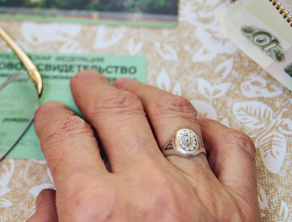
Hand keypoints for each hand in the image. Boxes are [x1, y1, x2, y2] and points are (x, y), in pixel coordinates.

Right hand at [28, 70, 259, 221]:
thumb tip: (51, 202)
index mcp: (97, 210)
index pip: (65, 137)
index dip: (52, 117)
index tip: (50, 113)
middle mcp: (148, 191)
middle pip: (114, 110)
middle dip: (93, 89)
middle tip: (84, 83)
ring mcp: (200, 193)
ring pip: (173, 113)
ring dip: (146, 92)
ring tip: (131, 87)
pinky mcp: (241, 207)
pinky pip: (233, 146)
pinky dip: (213, 127)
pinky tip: (195, 122)